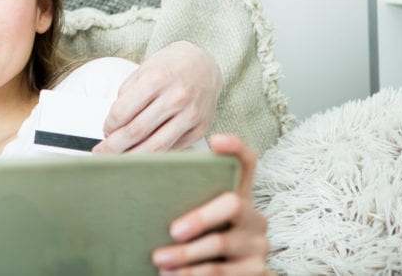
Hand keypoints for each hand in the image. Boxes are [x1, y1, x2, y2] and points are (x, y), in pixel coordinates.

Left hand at [95, 41, 220, 152]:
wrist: (204, 64)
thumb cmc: (171, 66)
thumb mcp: (144, 70)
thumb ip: (127, 95)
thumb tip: (113, 125)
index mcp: (157, 79)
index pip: (123, 112)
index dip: (109, 126)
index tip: (105, 131)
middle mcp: (176, 97)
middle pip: (136, 132)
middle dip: (114, 147)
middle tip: (102, 154)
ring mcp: (190, 115)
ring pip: (156, 147)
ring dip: (133, 157)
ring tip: (119, 161)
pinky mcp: (200, 129)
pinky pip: (173, 149)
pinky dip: (155, 156)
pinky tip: (143, 156)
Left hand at [151, 134, 268, 274]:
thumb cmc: (205, 241)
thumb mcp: (201, 220)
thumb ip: (186, 200)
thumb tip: (143, 187)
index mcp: (240, 196)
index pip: (247, 163)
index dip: (235, 148)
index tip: (215, 140)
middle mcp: (254, 217)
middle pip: (232, 204)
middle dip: (199, 217)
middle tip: (172, 230)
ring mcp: (258, 245)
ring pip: (221, 243)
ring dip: (186, 254)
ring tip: (159, 259)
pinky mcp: (257, 271)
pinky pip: (222, 272)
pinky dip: (193, 275)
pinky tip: (174, 275)